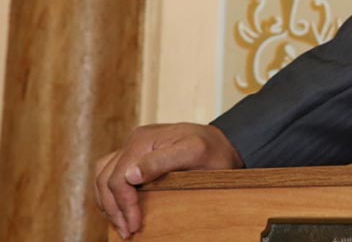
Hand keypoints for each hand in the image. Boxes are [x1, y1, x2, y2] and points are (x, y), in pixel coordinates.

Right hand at [94, 122, 242, 238]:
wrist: (227, 142)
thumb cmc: (213, 150)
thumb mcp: (194, 153)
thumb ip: (162, 161)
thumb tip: (130, 175)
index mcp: (143, 140)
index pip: (117, 178)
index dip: (123, 205)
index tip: (134, 225)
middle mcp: (135, 141)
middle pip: (105, 179)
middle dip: (113, 208)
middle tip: (127, 231)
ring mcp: (135, 148)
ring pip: (103, 176)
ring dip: (108, 202)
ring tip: (122, 223)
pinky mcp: (138, 156)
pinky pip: (111, 174)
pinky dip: (111, 194)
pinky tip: (121, 209)